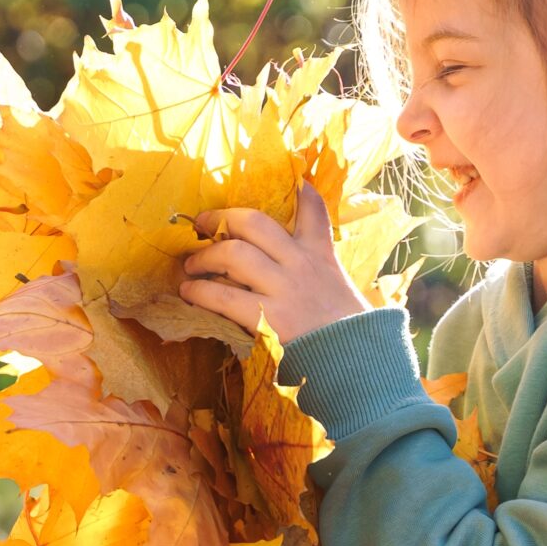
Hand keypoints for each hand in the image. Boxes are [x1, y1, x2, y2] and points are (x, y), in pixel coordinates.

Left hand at [177, 181, 372, 340]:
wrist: (357, 364)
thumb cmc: (346, 330)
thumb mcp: (339, 287)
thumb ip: (316, 268)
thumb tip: (281, 263)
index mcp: (320, 254)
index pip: (313, 210)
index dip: (299, 192)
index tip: (286, 181)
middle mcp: (300, 263)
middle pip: (254, 223)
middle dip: (221, 218)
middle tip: (202, 225)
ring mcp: (284, 289)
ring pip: (234, 254)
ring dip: (204, 257)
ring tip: (191, 265)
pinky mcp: (269, 318)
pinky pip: (225, 298)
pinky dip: (200, 292)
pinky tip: (189, 293)